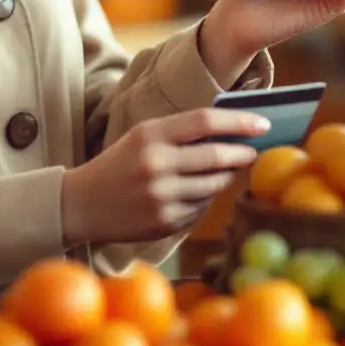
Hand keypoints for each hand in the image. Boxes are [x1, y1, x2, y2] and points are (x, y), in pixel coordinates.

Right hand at [60, 107, 267, 247]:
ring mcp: (162, 197)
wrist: (81, 204)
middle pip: (216, 156)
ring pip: (214, 185)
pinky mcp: (165, 223)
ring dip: (225, 177)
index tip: (263, 124)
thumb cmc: (119, 164)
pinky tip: (195, 192)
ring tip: (223, 170)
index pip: (204, 122)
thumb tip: (232, 131)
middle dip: (242, 153)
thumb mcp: (143, 136)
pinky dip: (206, 198)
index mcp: (150, 136)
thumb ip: (181, 132)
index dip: (238, 122)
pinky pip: (201, 208)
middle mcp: (156, 165)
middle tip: (252, 151)